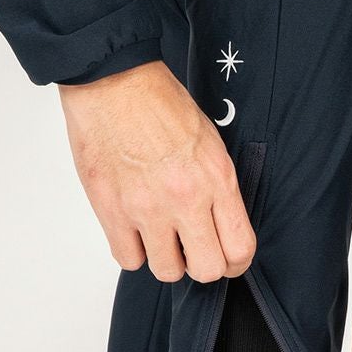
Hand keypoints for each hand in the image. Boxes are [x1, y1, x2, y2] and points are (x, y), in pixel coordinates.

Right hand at [58, 61, 255, 282]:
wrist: (112, 80)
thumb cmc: (160, 105)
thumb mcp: (210, 144)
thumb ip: (219, 190)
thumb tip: (221, 229)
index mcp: (216, 180)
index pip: (240, 249)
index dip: (235, 263)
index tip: (226, 260)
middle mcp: (185, 199)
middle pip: (207, 270)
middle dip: (201, 265)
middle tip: (191, 250)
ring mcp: (147, 208)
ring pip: (166, 271)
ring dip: (165, 259)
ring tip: (159, 234)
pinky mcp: (112, 211)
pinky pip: (128, 259)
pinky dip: (132, 250)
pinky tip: (133, 228)